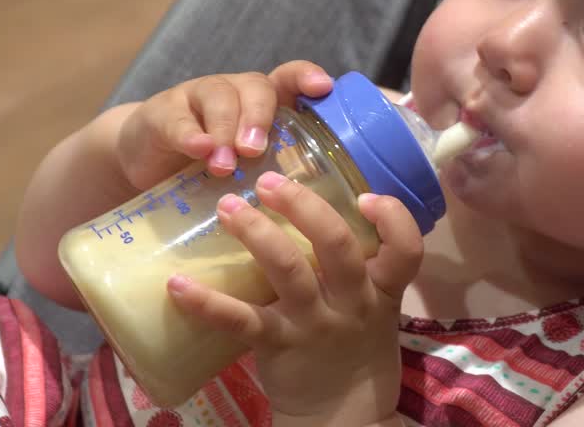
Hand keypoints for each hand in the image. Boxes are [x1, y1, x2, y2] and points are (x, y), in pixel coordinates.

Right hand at [113, 61, 332, 191]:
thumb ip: (278, 176)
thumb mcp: (248, 171)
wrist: (149, 165)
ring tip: (224, 165)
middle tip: (254, 150)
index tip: (322, 87)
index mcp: (264, 104)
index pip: (289, 78)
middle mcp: (235, 93)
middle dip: (259, 116)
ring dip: (225, 130)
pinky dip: (189, 134)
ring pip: (219, 97)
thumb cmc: (212, 169)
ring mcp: (198, 98)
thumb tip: (315, 210)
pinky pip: (178, 117)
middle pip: (256, 87)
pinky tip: (197, 150)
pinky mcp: (163, 113)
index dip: (305, 77)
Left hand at [166, 171, 423, 425]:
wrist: (343, 418)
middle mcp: (353, 302)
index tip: (363, 196)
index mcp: (382, 289)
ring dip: (256, 233)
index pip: (406, 247)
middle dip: (303, 204)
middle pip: (336, 245)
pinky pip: (240, 321)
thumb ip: (358, 266)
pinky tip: (177, 285)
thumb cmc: (357, 350)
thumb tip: (322, 207)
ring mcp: (315, 324)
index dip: (391, 217)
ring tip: (229, 207)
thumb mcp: (376, 308)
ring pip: (288, 270)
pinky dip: (206, 302)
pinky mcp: (280, 346)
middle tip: (269, 180)